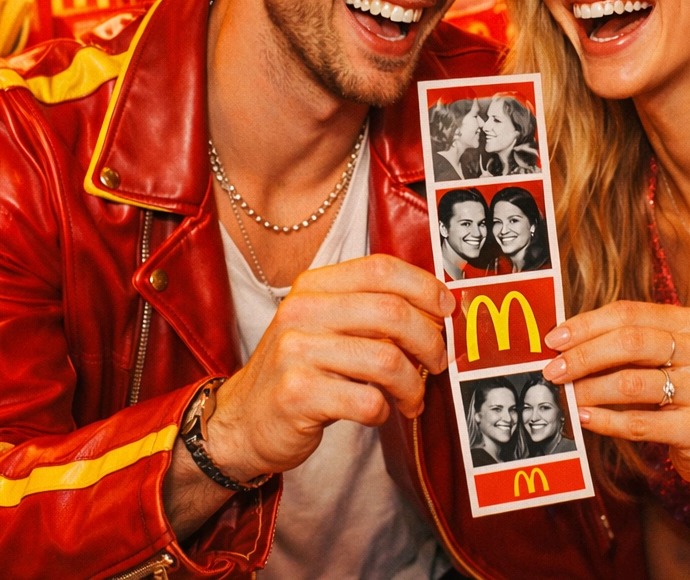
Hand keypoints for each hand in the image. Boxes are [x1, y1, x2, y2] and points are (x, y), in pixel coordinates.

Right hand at [203, 254, 454, 479]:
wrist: (241, 421)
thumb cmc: (298, 372)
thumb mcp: (324, 327)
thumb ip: (369, 311)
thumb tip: (438, 310)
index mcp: (313, 287)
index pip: (381, 268)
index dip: (424, 287)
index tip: (447, 310)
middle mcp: (302, 312)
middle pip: (392, 313)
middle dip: (430, 341)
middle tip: (438, 363)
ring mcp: (296, 352)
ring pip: (386, 360)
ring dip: (412, 385)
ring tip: (412, 398)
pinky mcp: (298, 395)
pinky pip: (367, 401)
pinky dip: (384, 410)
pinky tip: (380, 412)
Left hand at [543, 301, 689, 492]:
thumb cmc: (676, 394)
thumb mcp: (657, 360)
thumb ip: (619, 347)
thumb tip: (562, 346)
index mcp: (688, 323)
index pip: (628, 313)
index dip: (586, 324)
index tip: (553, 339)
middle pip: (630, 342)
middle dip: (584, 356)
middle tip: (553, 370)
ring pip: (632, 383)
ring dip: (589, 390)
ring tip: (565, 396)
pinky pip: (640, 423)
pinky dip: (606, 421)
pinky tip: (584, 418)